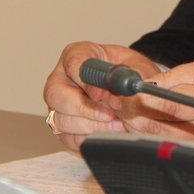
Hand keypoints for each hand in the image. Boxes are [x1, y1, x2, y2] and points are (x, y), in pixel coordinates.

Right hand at [42, 41, 160, 150]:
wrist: (135, 90)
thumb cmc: (132, 73)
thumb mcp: (138, 68)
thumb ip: (129, 78)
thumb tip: (119, 95)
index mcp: (77, 55)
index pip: (73, 64)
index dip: (87, 82)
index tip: (103, 96)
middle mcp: (62, 79)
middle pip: (56, 95)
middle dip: (84, 109)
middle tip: (110, 115)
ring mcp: (59, 104)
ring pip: (61, 120)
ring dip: (92, 125)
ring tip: (118, 123)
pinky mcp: (63, 126)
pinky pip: (68, 138)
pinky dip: (91, 137)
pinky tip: (110, 131)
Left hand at [122, 59, 193, 162]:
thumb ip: (184, 75)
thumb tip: (152, 83)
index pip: (171, 102)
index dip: (144, 97)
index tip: (127, 91)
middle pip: (160, 124)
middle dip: (134, 112)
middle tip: (121, 101)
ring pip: (161, 140)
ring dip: (140, 126)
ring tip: (131, 111)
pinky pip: (172, 148)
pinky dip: (155, 137)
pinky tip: (149, 125)